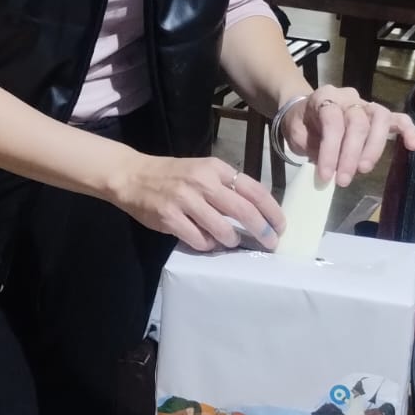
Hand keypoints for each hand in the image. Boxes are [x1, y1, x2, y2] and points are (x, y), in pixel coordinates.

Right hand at [107, 151, 284, 252]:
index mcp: (215, 168)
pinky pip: (199, 240)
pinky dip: (208, 245)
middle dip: (262, 231)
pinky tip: (207, 242)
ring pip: (223, 230)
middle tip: (270, 243)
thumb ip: (226, 187)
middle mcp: (203, 182)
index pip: (253, 190)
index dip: (272, 210)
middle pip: (244, 211)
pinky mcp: (170, 218)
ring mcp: (185, 200)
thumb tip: (257, 213)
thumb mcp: (203, 171)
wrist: (133, 175)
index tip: (280, 225)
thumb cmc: (173, 175)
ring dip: (232, 240)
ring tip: (231, 241)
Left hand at [280, 86, 414, 186]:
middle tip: (344, 180)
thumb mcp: (295, 134)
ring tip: (364, 170)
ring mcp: (366, 104)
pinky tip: (412, 146)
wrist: (305, 111)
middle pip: (358, 123)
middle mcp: (348, 97)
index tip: (326, 176)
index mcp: (324, 97)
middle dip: (351, 155)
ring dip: (374, 148)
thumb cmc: (301, 124)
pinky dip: (408, 130)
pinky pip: (398, 118)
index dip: (330, 150)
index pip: (333, 121)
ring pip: (380, 120)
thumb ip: (310, 146)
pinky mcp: (378, 114)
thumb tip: (329, 168)